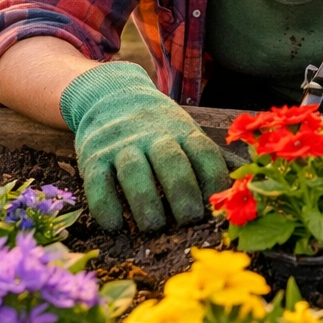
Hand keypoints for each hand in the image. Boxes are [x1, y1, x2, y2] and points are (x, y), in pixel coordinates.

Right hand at [61, 63, 230, 231]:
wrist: (110, 95)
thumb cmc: (157, 127)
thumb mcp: (183, 130)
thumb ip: (200, 159)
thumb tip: (229, 199)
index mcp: (182, 131)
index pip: (205, 153)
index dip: (214, 181)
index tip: (216, 208)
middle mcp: (152, 135)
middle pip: (171, 162)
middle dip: (182, 194)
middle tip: (188, 220)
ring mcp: (121, 145)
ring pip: (135, 172)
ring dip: (146, 204)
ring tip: (153, 227)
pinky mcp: (93, 156)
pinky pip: (98, 183)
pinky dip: (106, 207)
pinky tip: (116, 225)